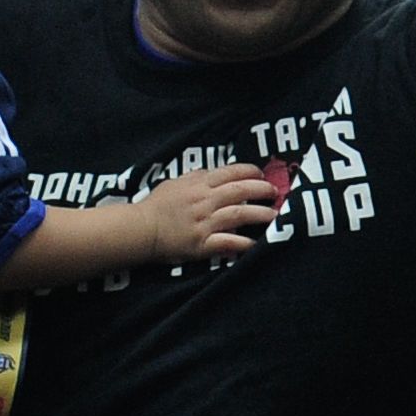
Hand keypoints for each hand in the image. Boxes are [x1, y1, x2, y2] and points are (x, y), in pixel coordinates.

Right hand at [138, 162, 280, 262]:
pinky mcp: (202, 243)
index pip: (231, 172)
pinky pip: (229, 242)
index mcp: (199, 184)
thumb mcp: (176, 183)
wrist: (140, 230)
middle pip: (241, 190)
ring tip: (275, 215)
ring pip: (240, 214)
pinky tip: (257, 244)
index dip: (251, 172)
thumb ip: (197, 176)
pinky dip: (245, 243)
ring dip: (261, 214)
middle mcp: (205, 201)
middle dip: (262, 190)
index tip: (262, 175)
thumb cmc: (156, 206)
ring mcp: (204, 222)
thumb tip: (216, 171)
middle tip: (275, 193)